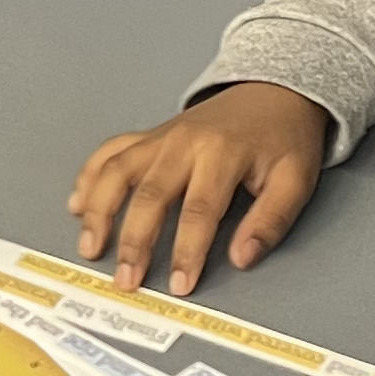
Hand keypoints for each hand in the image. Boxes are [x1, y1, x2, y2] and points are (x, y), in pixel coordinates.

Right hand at [72, 81, 330, 293]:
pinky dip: (90, 177)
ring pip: (118, 172)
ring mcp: (161, 137)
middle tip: (127, 279)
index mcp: (223, 153)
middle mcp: (185, 142)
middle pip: (150, 195)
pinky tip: (78, 205)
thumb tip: (241, 258)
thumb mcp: (296, 179)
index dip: (187, 251)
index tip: (180, 284)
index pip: (200, 211)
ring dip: (99, 211)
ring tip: (90, 247)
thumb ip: (270, 221)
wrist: (272, 91)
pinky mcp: (149, 136)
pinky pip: (111, 153)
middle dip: (134, 242)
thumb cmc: (283, 138)